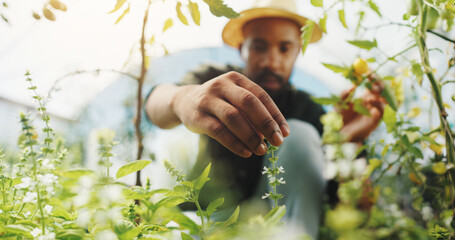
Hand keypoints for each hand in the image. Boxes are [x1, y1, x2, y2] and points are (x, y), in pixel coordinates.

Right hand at [172, 71, 289, 157]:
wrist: (184, 101)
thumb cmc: (219, 103)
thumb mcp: (235, 101)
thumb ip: (252, 114)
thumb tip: (274, 134)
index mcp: (236, 79)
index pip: (261, 96)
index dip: (275, 115)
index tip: (285, 132)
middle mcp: (221, 85)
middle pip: (249, 103)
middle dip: (266, 123)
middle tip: (277, 142)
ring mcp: (207, 100)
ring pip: (233, 117)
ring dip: (251, 136)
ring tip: (262, 151)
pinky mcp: (197, 116)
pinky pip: (218, 131)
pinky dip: (234, 143)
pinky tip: (246, 153)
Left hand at [339, 80, 385, 141]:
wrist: (340, 134)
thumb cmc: (339, 118)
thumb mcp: (339, 104)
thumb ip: (344, 94)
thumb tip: (352, 86)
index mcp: (365, 96)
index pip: (372, 83)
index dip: (372, 75)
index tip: (368, 69)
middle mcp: (372, 102)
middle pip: (382, 89)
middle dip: (378, 82)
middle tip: (372, 78)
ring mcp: (376, 110)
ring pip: (385, 98)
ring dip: (379, 93)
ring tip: (368, 94)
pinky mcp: (377, 120)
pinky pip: (383, 109)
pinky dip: (378, 104)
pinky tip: (369, 103)